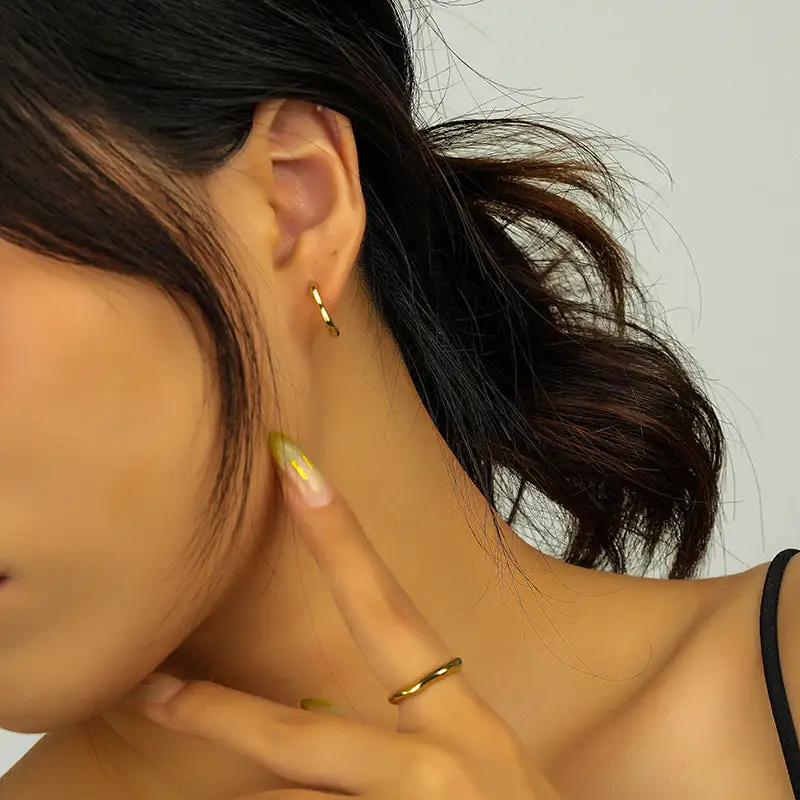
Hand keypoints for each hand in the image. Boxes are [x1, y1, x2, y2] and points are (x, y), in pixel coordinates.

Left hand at [136, 433, 562, 798]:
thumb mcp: (478, 770)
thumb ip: (406, 738)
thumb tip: (309, 712)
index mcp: (470, 724)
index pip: (389, 610)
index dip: (338, 535)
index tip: (291, 465)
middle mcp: (446, 769)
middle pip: (302, 740)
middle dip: (219, 714)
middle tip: (153, 692)